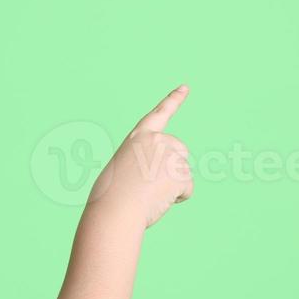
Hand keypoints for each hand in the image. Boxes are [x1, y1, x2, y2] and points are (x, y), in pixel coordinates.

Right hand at [90, 85, 193, 227]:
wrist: (114, 210)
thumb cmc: (110, 197)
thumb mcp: (121, 170)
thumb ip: (140, 163)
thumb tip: (153, 178)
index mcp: (138, 137)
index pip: (158, 114)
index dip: (173, 100)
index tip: (185, 87)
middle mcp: (157, 140)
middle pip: (180, 150)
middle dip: (174, 166)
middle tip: (151, 183)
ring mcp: (170, 154)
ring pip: (183, 172)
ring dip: (171, 186)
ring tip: (149, 193)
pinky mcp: (181, 172)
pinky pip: (187, 189)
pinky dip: (177, 198)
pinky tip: (159, 200)